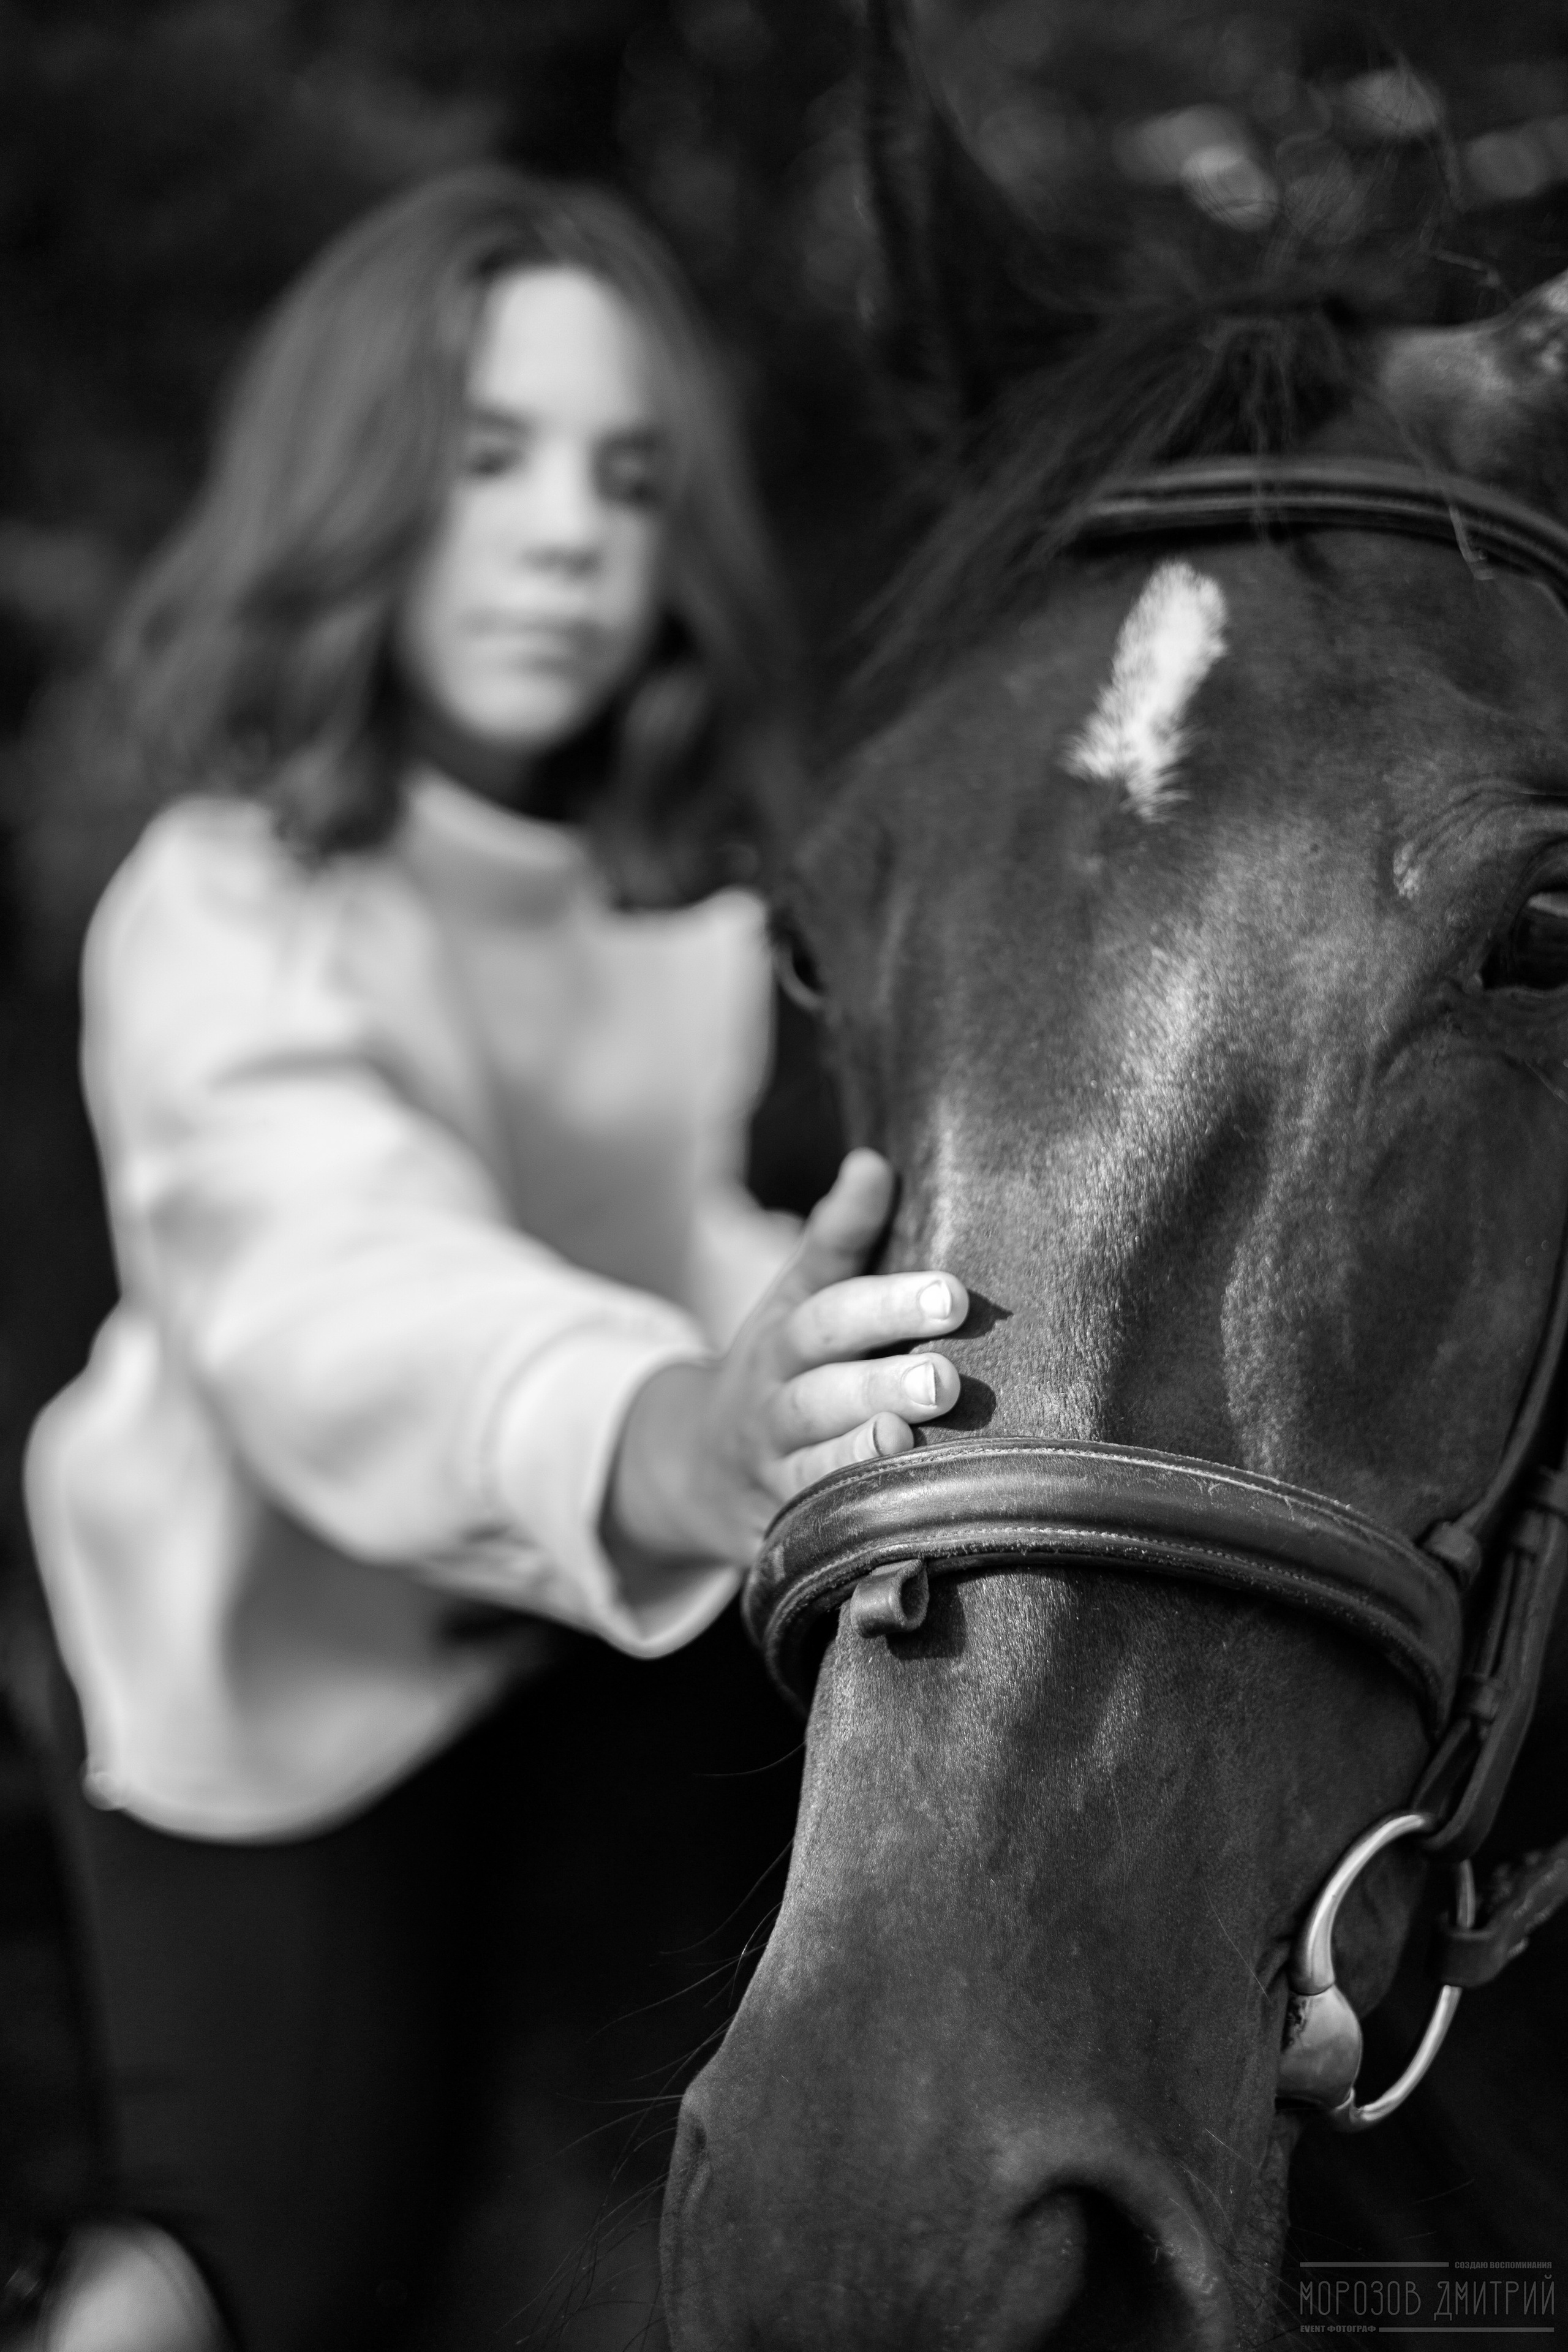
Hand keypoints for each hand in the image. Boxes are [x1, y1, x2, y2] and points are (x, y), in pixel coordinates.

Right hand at [606, 1149, 967, 1566]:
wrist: (696, 1470)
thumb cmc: (780, 1368)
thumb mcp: (795, 1300)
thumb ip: (839, 1240)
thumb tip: (874, 1164)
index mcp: (784, 1342)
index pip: (830, 1315)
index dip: (886, 1305)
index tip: (952, 1294)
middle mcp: (774, 1408)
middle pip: (820, 1394)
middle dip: (879, 1386)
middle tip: (944, 1380)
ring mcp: (776, 1477)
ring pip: (814, 1469)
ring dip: (860, 1457)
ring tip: (907, 1444)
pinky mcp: (787, 1537)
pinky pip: (819, 1539)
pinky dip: (856, 1539)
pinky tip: (904, 1537)